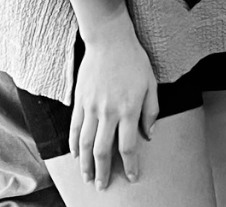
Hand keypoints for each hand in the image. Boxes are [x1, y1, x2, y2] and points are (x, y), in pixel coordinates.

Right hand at [69, 23, 159, 187]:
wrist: (109, 40)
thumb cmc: (134, 60)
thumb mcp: (151, 83)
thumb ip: (151, 110)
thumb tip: (149, 135)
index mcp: (129, 108)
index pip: (128, 146)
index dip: (130, 164)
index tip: (132, 176)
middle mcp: (108, 112)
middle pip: (103, 151)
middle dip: (103, 172)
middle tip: (103, 186)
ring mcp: (91, 108)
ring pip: (85, 145)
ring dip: (86, 165)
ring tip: (88, 178)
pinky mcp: (79, 102)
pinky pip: (74, 130)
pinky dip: (74, 146)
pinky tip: (76, 157)